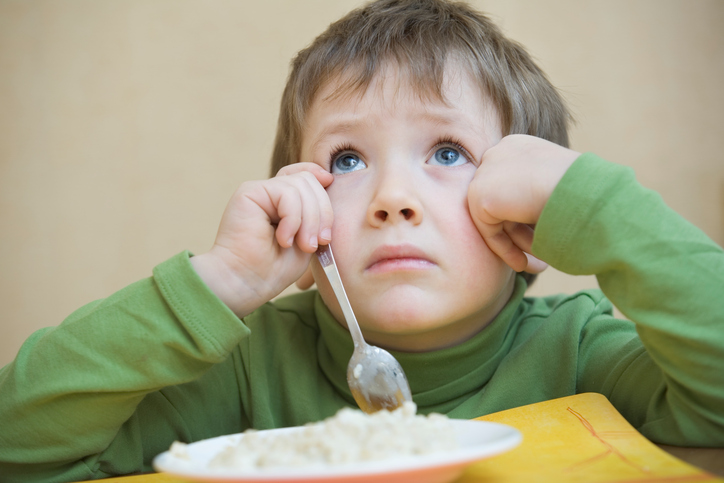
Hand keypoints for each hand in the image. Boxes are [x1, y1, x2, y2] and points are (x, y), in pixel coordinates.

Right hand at [191, 163, 333, 316]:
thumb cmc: (274, 268)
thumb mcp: (307, 238)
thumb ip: (316, 211)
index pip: (305, 175)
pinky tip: (284, 239)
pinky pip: (286, 193)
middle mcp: (270, 192)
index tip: (331, 190)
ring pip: (300, 185)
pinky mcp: (248, 192)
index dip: (320, 179)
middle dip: (323, 212)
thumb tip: (327, 178)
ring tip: (303, 245)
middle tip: (319, 243)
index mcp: (282, 202)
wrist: (245, 283)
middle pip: (307, 180)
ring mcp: (259, 190)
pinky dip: (293, 219)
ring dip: (310, 220)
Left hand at [468, 135, 578, 271]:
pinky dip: (503, 249)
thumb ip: (537, 198)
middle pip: (502, 201)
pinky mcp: (478, 193)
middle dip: (521, 233)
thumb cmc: (583, 191)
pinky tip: (522, 264)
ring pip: (496, 216)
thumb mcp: (559, 188)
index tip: (544, 237)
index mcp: (520, 146)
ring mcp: (486, 171)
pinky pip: (487, 228)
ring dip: (517, 244)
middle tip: (541, 259)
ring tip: (538, 265)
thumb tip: (534, 220)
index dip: (527, 217)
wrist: (578, 189)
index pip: (513, 186)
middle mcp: (500, 152)